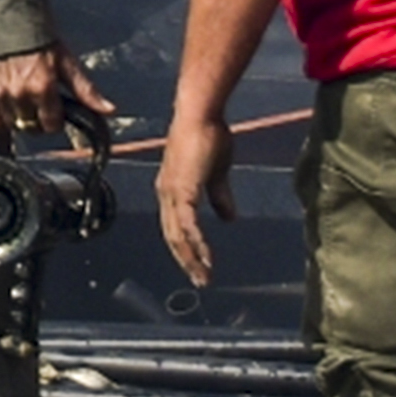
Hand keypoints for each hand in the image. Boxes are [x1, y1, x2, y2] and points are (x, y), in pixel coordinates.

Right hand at [0, 45, 103, 133]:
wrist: (9, 20)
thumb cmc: (41, 39)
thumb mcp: (68, 62)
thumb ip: (86, 90)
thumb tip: (109, 110)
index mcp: (43, 88)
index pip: (51, 125)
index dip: (56, 121)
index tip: (55, 113)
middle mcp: (21, 94)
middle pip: (32, 128)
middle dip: (39, 122)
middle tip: (40, 110)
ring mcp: (1, 94)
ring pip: (13, 126)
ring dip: (20, 122)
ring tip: (24, 109)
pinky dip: (0, 123)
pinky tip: (7, 116)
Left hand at [156, 112, 236, 286]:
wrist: (201, 115)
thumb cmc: (209, 136)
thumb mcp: (217, 172)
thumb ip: (220, 196)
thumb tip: (229, 218)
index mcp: (172, 189)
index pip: (175, 226)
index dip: (185, 248)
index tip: (198, 266)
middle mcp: (166, 193)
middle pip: (173, 236)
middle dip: (187, 260)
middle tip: (200, 281)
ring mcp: (172, 192)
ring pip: (178, 234)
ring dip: (191, 258)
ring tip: (204, 276)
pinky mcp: (182, 190)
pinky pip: (188, 224)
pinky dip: (196, 243)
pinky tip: (206, 257)